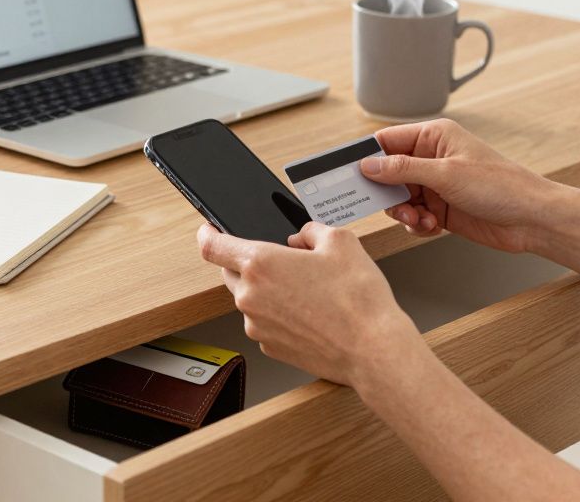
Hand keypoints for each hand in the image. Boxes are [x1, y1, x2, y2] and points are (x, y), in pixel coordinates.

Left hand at [196, 221, 420, 386]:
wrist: (373, 350)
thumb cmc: (358, 300)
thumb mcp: (341, 241)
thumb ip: (311, 230)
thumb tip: (301, 237)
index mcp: (261, 264)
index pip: (212, 246)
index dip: (207, 234)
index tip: (208, 230)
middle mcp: (251, 297)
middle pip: (231, 272)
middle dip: (249, 263)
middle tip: (284, 262)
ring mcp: (257, 326)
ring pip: (250, 299)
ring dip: (268, 291)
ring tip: (309, 292)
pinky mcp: (270, 347)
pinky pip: (264, 323)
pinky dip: (279, 315)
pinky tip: (309, 314)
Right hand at [364, 118, 556, 253]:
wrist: (531, 219)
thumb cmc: (501, 186)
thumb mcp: (445, 174)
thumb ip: (402, 169)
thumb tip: (368, 165)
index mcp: (434, 137)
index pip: (386, 141)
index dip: (366, 157)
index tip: (348, 173)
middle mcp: (432, 158)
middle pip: (388, 173)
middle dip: (387, 193)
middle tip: (389, 205)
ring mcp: (436, 184)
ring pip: (399, 198)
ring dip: (403, 212)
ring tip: (417, 219)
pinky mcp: (441, 208)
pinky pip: (413, 215)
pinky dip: (416, 224)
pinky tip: (431, 226)